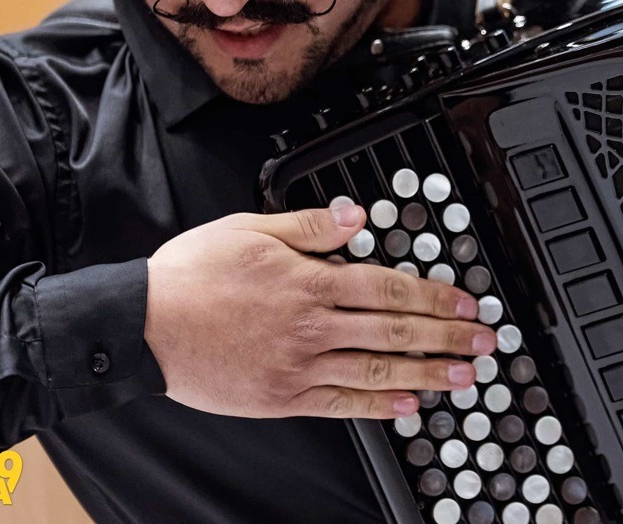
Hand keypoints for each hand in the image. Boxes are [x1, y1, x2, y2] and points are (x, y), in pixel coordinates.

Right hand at [144, 203, 494, 419]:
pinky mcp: (280, 397)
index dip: (435, 297)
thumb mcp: (248, 229)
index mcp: (308, 282)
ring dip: (425, 374)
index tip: (466, 304)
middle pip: (394, 331)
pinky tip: (406, 405)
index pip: (389, 288)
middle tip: (483, 344)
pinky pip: (339, 403)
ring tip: (462, 378)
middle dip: (446, 337)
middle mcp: (310, 326)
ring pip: (375, 370)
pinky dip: (377, 406)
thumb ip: (308, 226)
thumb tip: (354, 216)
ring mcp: (297, 366)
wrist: (139, 326)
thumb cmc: (190, 276)